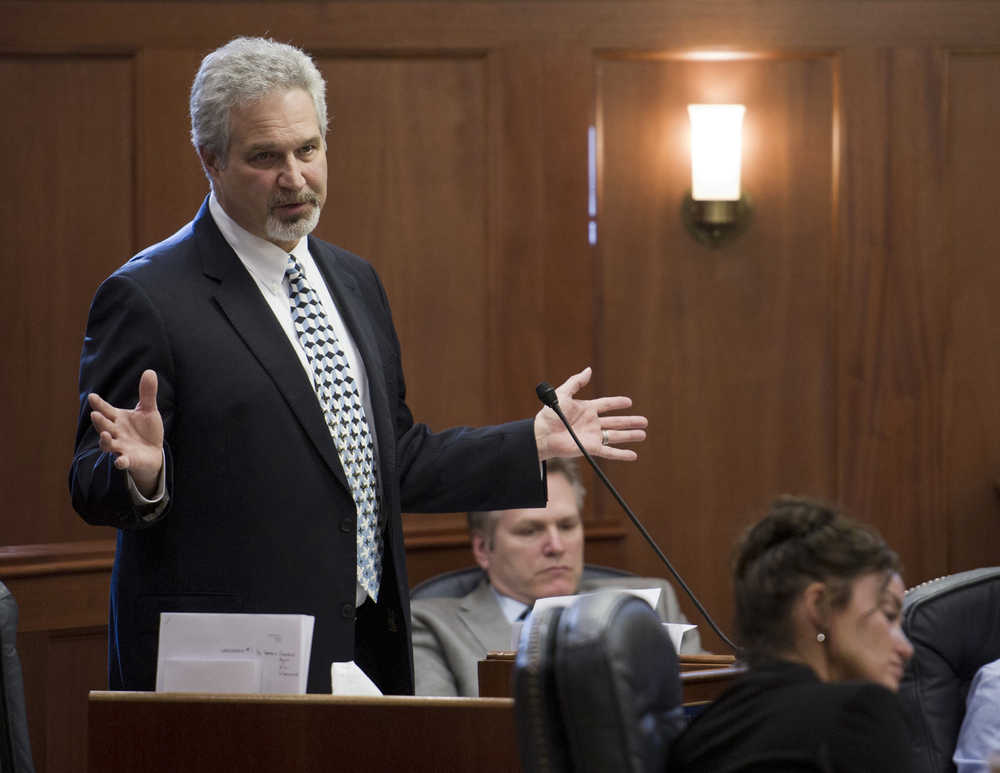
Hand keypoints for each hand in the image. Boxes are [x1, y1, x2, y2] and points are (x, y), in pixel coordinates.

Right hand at [88, 369, 163, 495]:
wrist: (153, 452)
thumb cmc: (146, 430)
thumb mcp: (148, 410)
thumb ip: (147, 393)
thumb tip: (150, 371)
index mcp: (118, 418)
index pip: (106, 410)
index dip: (99, 404)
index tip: (92, 396)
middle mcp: (115, 432)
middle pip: (104, 426)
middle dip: (99, 421)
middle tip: (95, 414)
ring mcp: (120, 447)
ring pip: (108, 444)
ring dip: (105, 440)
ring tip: (106, 434)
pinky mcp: (128, 460)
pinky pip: (122, 462)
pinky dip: (121, 462)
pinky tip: (120, 461)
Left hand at [534, 366, 646, 460]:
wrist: (542, 434)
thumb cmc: (549, 414)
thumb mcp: (562, 394)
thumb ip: (576, 382)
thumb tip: (588, 370)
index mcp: (586, 409)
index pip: (606, 405)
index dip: (617, 403)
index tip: (629, 402)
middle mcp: (592, 423)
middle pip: (616, 422)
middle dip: (630, 421)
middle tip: (645, 421)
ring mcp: (593, 436)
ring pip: (616, 436)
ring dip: (630, 436)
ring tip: (643, 434)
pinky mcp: (591, 448)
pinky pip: (609, 452)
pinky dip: (621, 454)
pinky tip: (633, 455)